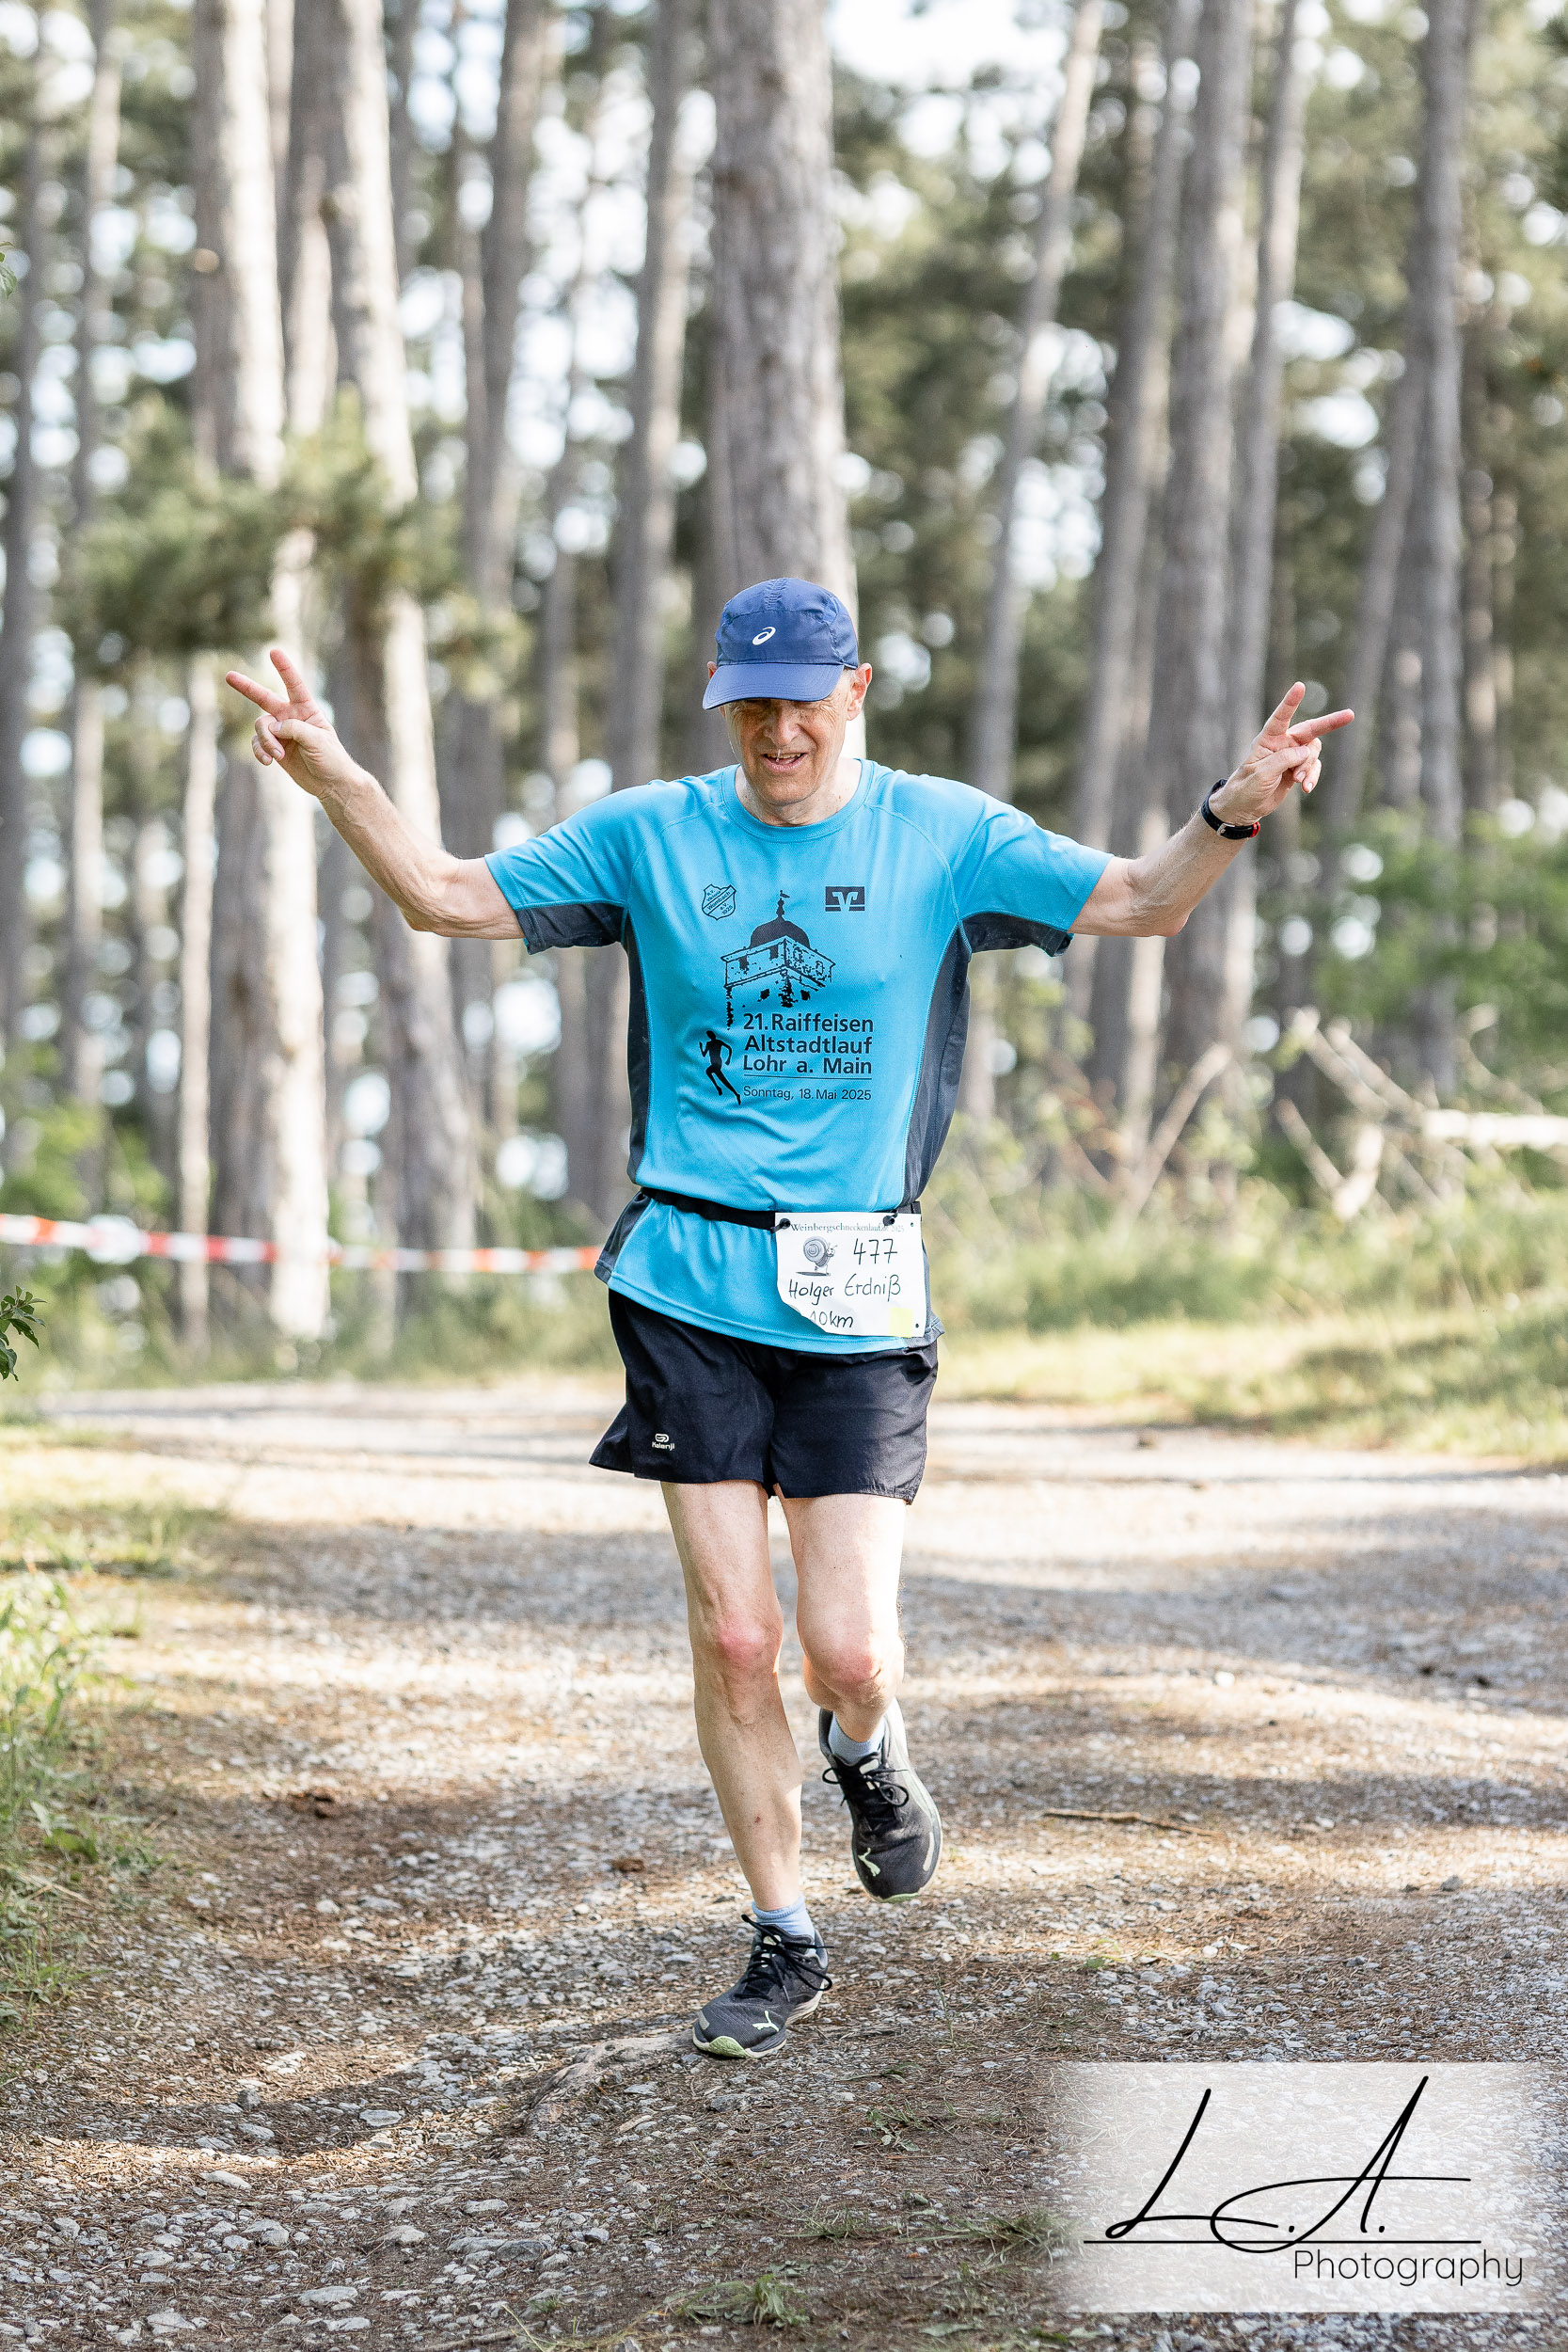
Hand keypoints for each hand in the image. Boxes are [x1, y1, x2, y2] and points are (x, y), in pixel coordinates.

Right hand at [225, 648, 362, 801]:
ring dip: (266, 741)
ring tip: (277, 756)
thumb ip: (294, 729)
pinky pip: (258, 744)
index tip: (273, 652)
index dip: (284, 669)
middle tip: (229, 676)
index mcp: (307, 709)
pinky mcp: (274, 748)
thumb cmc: (331, 759)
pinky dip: (260, 751)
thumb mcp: (317, 741)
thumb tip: (271, 727)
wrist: (330, 784)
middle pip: (264, 698)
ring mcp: (281, 732)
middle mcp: (291, 717)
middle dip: (246, 688)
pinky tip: (267, 761)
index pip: (294, 685)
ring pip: (260, 727)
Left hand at [1209, 683, 1353, 828]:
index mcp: (1268, 740)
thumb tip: (1305, 751)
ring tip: (1299, 781)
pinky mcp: (1297, 770)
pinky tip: (1306, 788)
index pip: (1280, 717)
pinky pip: (1313, 768)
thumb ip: (1283, 760)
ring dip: (1309, 767)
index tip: (1299, 686)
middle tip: (1350, 714)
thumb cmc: (1246, 788)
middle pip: (1310, 729)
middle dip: (1330, 722)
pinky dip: (1312, 777)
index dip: (1290, 702)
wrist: (1244, 807)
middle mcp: (1282, 744)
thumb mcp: (1261, 774)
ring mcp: (1291, 757)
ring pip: (1313, 753)